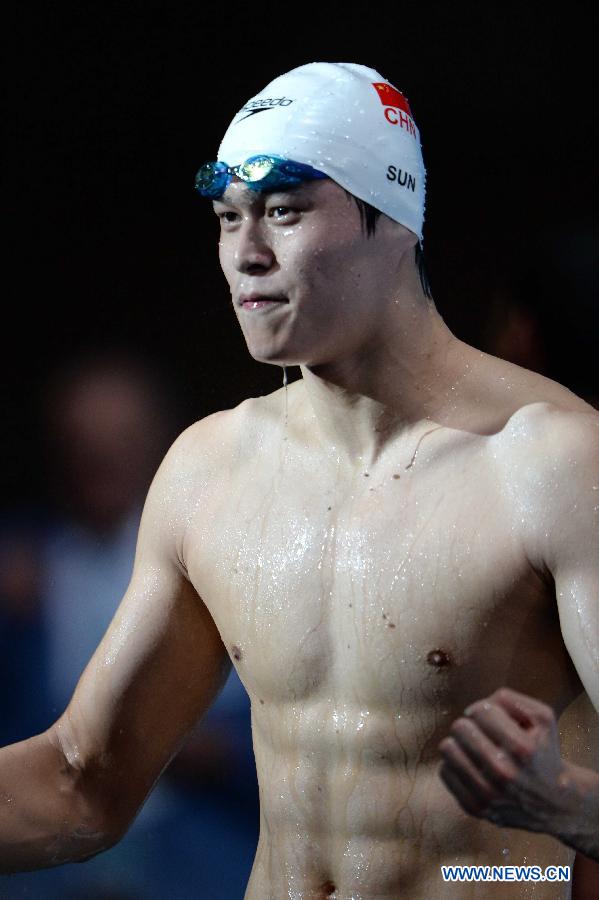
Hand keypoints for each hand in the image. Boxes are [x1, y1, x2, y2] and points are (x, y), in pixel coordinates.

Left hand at [438, 687, 578, 835]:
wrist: (554, 803)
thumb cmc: (543, 752)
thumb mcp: (542, 718)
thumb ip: (510, 700)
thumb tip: (475, 708)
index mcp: (523, 749)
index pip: (480, 711)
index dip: (484, 709)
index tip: (491, 719)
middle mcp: (504, 773)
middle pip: (460, 727)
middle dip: (470, 725)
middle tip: (482, 735)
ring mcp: (488, 794)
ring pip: (447, 748)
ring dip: (459, 744)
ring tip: (474, 749)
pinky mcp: (474, 808)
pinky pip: (445, 771)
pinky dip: (456, 766)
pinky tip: (473, 768)